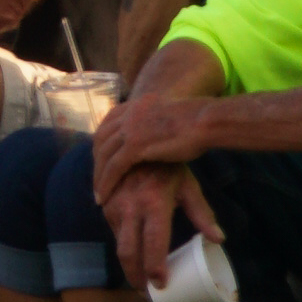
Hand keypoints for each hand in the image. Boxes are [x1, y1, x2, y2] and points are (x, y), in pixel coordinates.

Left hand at [90, 89, 221, 195]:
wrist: (204, 120)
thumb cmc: (199, 122)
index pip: (110, 121)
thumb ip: (159, 123)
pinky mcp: (135, 144)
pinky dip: (106, 183)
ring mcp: (130, 128)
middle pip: (102, 138)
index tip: (102, 158)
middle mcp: (130, 113)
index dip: (103, 141)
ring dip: (99, 176)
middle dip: (98, 160)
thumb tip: (162, 132)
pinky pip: (114, 167)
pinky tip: (103, 197)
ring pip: (104, 154)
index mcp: (138, 104)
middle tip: (98, 179)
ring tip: (98, 195)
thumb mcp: (171, 117)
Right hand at [99, 160, 208, 296]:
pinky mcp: (106, 202)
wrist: (138, 138)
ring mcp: (115, 204)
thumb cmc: (168, 166)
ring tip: (140, 278)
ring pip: (119, 243)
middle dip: (136, 277)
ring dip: (128, 264)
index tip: (161, 286)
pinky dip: (123, 246)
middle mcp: (130, 205)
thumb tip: (219, 240)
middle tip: (147, 293)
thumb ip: (202, 213)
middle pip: (128, 252)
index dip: (155, 269)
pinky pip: (114, 231)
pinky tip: (133, 253)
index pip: (153, 244)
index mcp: (154, 202)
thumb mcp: (188, 186)